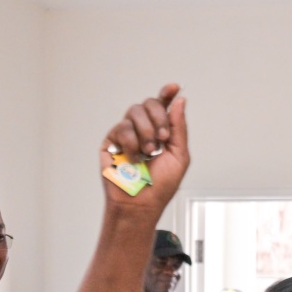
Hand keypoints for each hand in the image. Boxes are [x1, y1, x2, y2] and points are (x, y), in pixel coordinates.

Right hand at [100, 83, 189, 212]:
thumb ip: (179, 128)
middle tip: (163, 138)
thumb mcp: (179, 156)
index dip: (167, 93)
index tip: (174, 87)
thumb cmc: (160, 186)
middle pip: (149, 103)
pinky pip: (122, 127)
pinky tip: (134, 158)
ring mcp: (127, 134)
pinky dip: (132, 142)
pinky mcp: (112, 141)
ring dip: (146, 132)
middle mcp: (144, 129)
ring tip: (149, 152)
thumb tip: (180, 101)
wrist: (141, 204)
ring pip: (135, 111)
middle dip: (159, 117)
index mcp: (161, 131)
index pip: (163, 106)